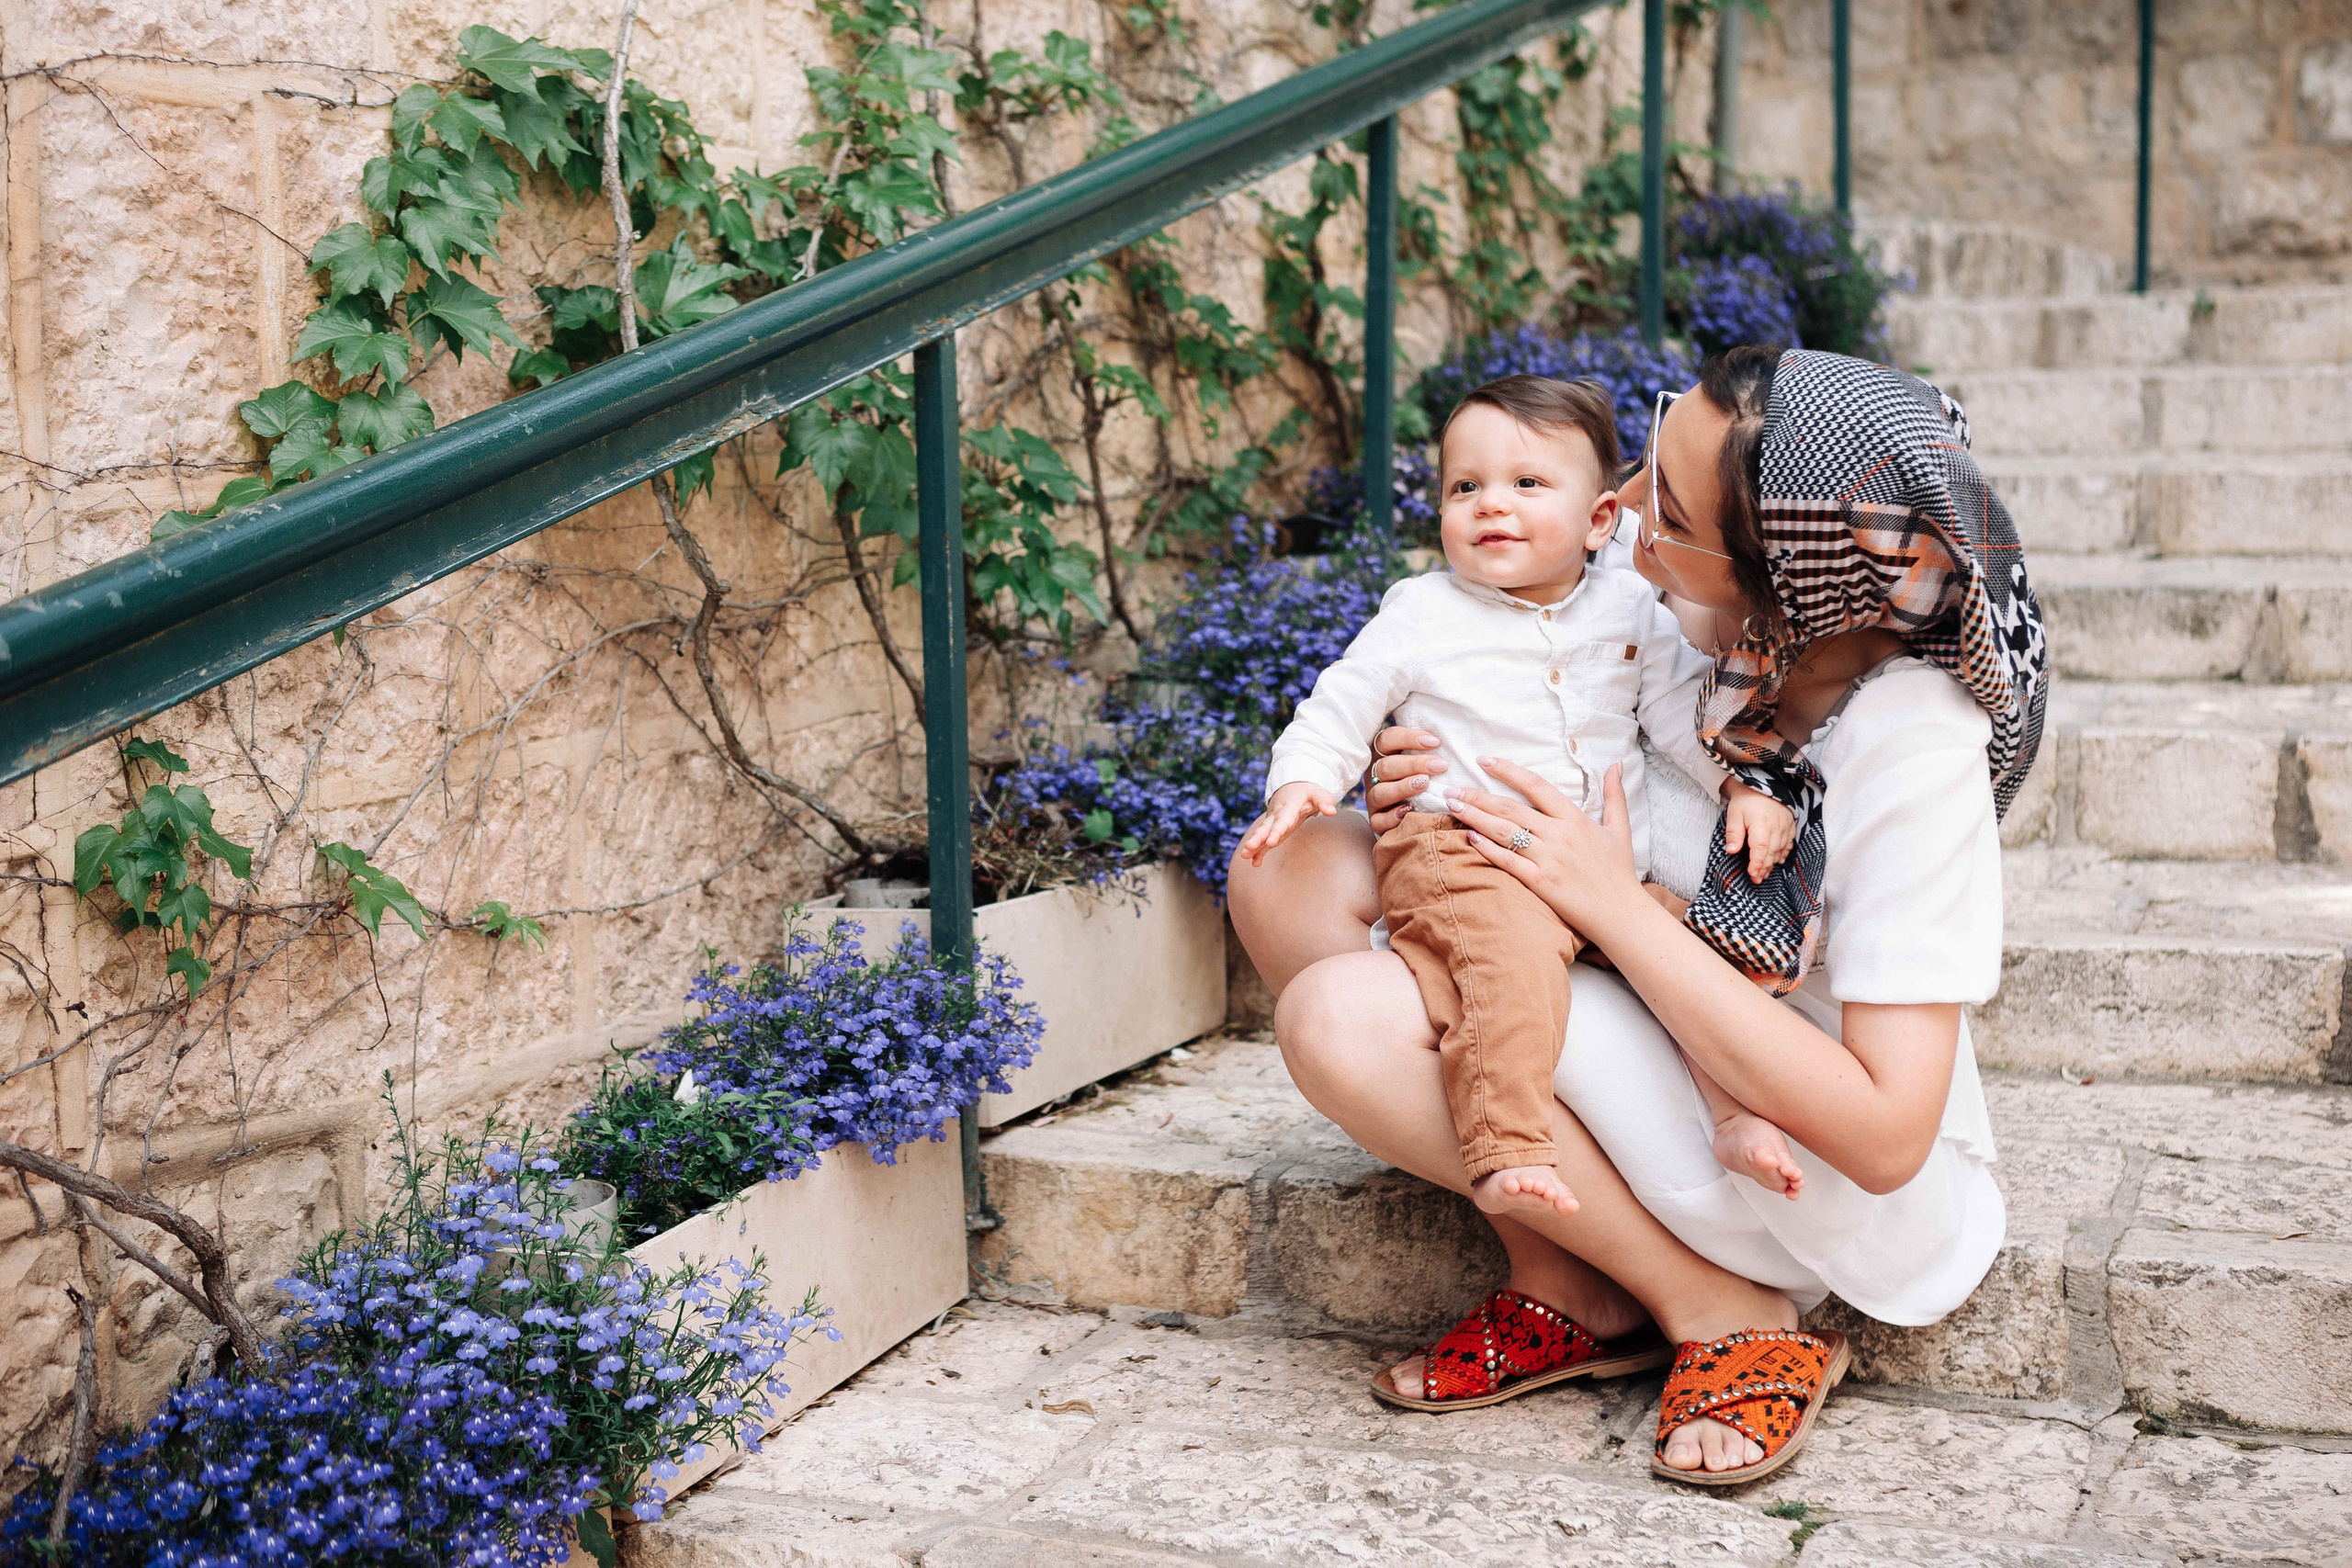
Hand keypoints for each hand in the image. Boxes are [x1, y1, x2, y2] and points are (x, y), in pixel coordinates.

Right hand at [1237, 781, 1338, 865]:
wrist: (1291, 788)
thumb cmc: (1307, 792)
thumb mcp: (1318, 793)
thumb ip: (1325, 802)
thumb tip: (1332, 812)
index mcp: (1288, 807)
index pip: (1282, 820)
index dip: (1276, 831)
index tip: (1270, 842)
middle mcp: (1277, 815)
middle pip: (1266, 828)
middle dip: (1257, 838)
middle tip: (1249, 847)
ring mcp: (1273, 823)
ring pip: (1261, 834)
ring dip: (1254, 845)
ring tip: (1244, 856)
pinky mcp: (1272, 830)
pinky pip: (1264, 841)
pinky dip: (1259, 851)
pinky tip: (1254, 863)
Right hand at [1365, 727, 1446, 832]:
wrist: (1417, 818)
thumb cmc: (1427, 783)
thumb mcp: (1425, 763)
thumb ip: (1431, 751)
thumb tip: (1450, 739)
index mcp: (1384, 756)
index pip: (1387, 739)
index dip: (1408, 738)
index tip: (1436, 742)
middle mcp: (1375, 776)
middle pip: (1385, 766)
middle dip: (1413, 764)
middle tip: (1440, 766)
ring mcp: (1374, 800)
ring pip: (1380, 792)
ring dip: (1403, 787)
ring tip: (1425, 784)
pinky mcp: (1376, 821)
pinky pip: (1378, 820)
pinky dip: (1392, 817)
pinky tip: (1409, 810)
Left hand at [1441, 758, 1644, 935]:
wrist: (1622, 914)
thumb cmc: (1619, 873)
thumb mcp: (1620, 829)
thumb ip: (1614, 795)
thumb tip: (1616, 763)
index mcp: (1575, 819)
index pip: (1536, 786)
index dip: (1507, 770)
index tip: (1484, 760)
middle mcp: (1560, 835)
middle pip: (1511, 808)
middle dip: (1477, 796)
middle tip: (1452, 788)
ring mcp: (1549, 859)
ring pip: (1504, 832)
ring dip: (1475, 817)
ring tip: (1452, 806)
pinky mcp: (1540, 883)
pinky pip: (1508, 861)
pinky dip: (1488, 849)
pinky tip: (1470, 838)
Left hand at [1721, 780, 1793, 882]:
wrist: (1762, 783)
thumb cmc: (1746, 800)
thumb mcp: (1734, 814)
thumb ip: (1734, 834)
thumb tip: (1731, 851)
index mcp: (1762, 824)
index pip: (1760, 849)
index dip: (1757, 864)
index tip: (1752, 875)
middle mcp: (1777, 827)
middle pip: (1771, 853)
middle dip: (1764, 868)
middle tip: (1757, 880)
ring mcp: (1786, 826)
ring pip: (1781, 850)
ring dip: (1773, 863)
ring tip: (1765, 874)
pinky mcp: (1790, 824)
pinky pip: (1789, 842)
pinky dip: (1784, 853)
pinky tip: (1779, 860)